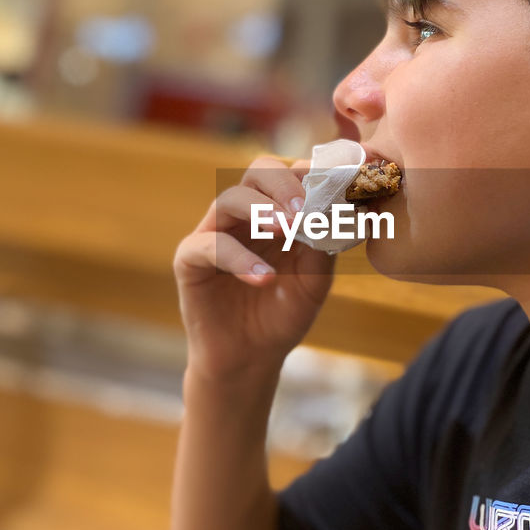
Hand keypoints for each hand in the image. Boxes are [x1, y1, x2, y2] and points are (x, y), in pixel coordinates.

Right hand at [173, 157, 334, 385]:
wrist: (251, 358)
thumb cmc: (282, 314)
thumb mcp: (315, 282)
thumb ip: (324, 246)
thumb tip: (339, 212)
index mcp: (278, 211)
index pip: (294, 172)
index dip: (315, 172)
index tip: (340, 183)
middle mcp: (245, 214)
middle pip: (259, 171)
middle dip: (285, 183)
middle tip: (307, 207)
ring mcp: (215, 232)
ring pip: (230, 198)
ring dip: (262, 210)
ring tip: (287, 230)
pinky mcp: (190, 259)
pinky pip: (209, 246)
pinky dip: (238, 258)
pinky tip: (264, 278)